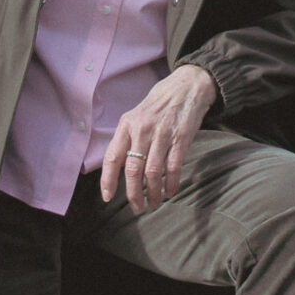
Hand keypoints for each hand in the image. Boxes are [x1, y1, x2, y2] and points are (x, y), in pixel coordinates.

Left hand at [100, 65, 217, 212]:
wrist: (186, 87)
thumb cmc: (158, 105)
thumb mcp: (136, 116)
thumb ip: (127, 138)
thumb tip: (117, 168)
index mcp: (126, 125)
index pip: (112, 157)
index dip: (108, 180)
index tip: (108, 197)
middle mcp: (142, 130)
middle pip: (132, 170)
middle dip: (133, 194)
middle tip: (137, 208)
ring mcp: (162, 134)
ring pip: (152, 173)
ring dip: (152, 193)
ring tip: (153, 203)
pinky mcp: (181, 138)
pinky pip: (173, 168)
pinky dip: (171, 184)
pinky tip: (170, 192)